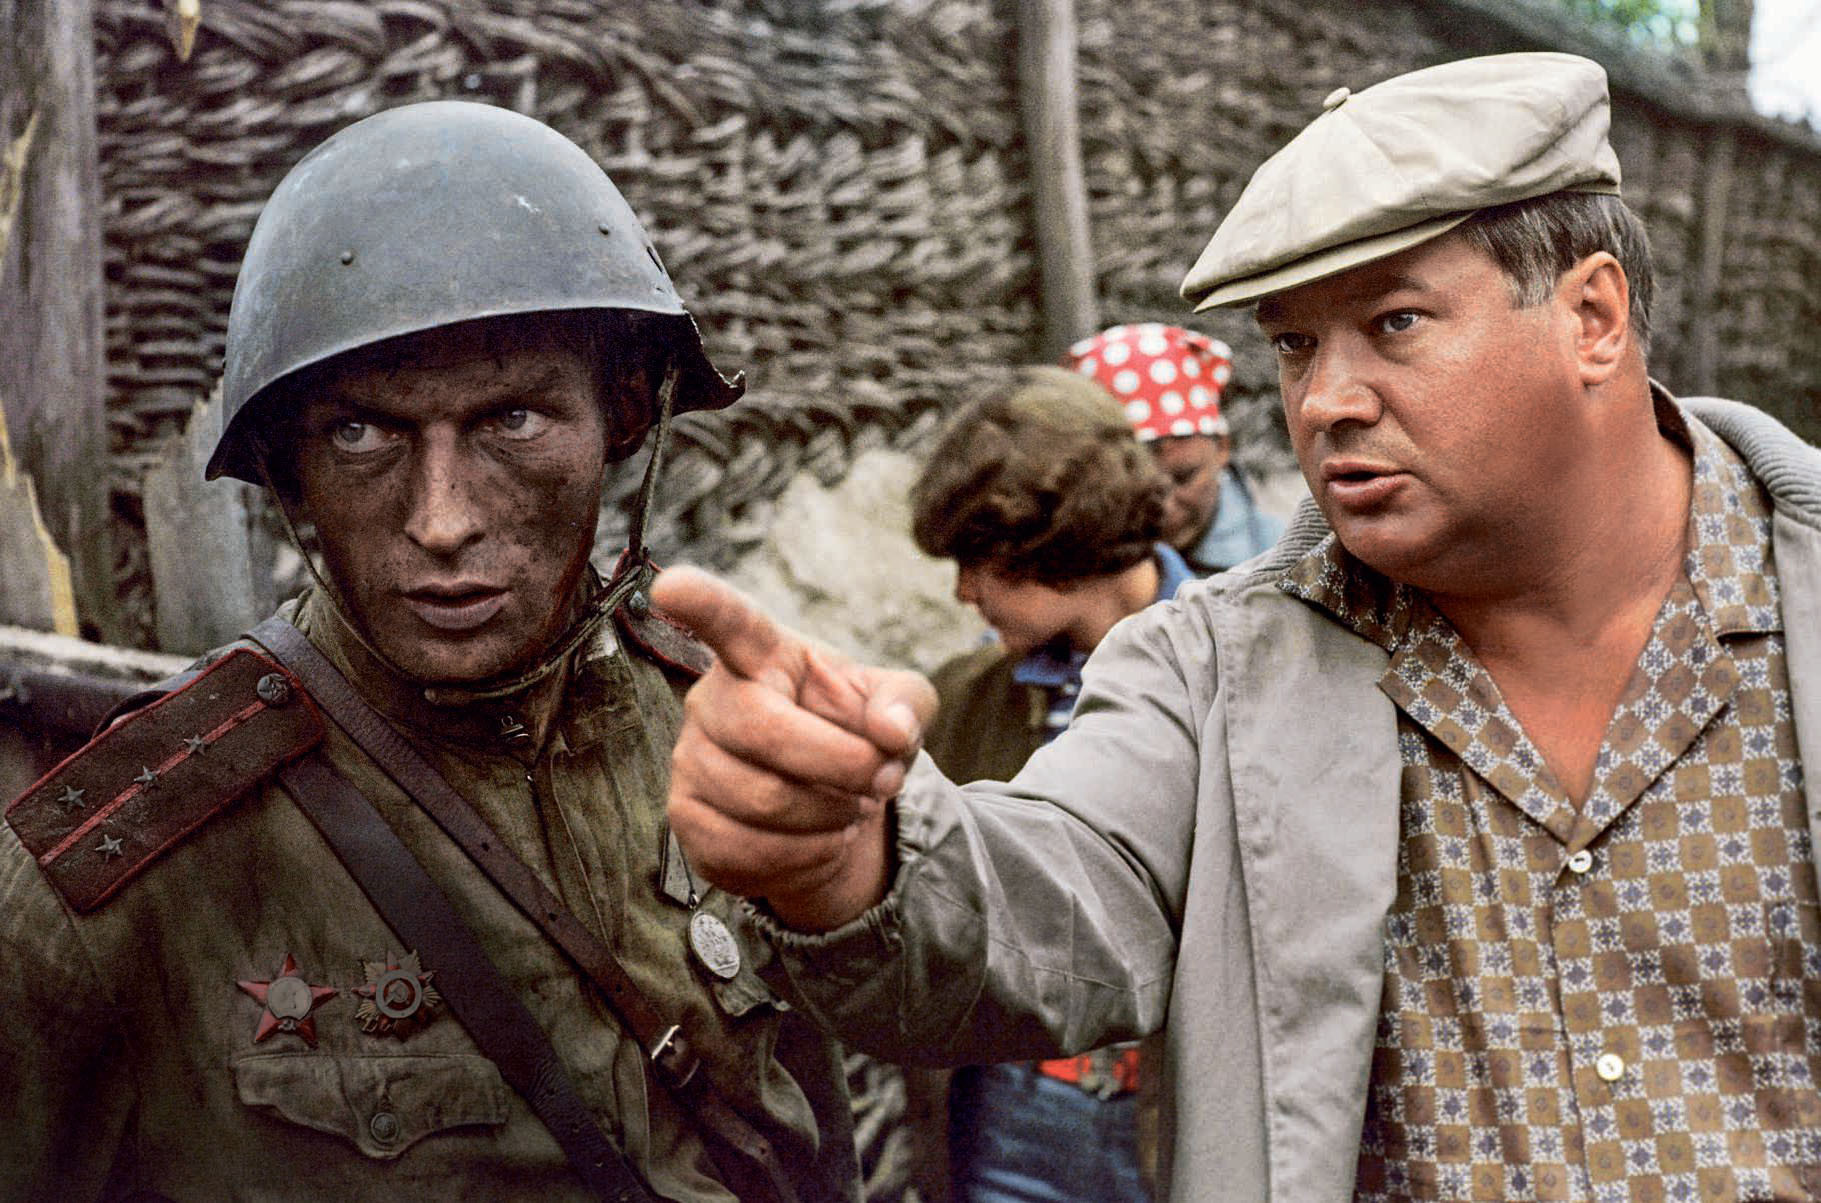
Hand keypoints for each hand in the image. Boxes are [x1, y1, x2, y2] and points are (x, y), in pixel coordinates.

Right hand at [652, 566, 938, 931]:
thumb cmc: (857, 736)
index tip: (669, 586)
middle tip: (882, 778)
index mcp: (763, 654)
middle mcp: (714, 699)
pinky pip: (743, 849)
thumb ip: (907, 703)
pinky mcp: (686, 818)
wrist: (835, 807)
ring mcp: (691, 759)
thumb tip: (890, 730)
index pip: (728, 621)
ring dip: (830, 816)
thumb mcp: (900, 707)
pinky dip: (804, 856)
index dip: (699, 602)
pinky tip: (822, 839)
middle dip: (840, 764)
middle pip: (764, 731)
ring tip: (851, 807)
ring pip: (761, 800)